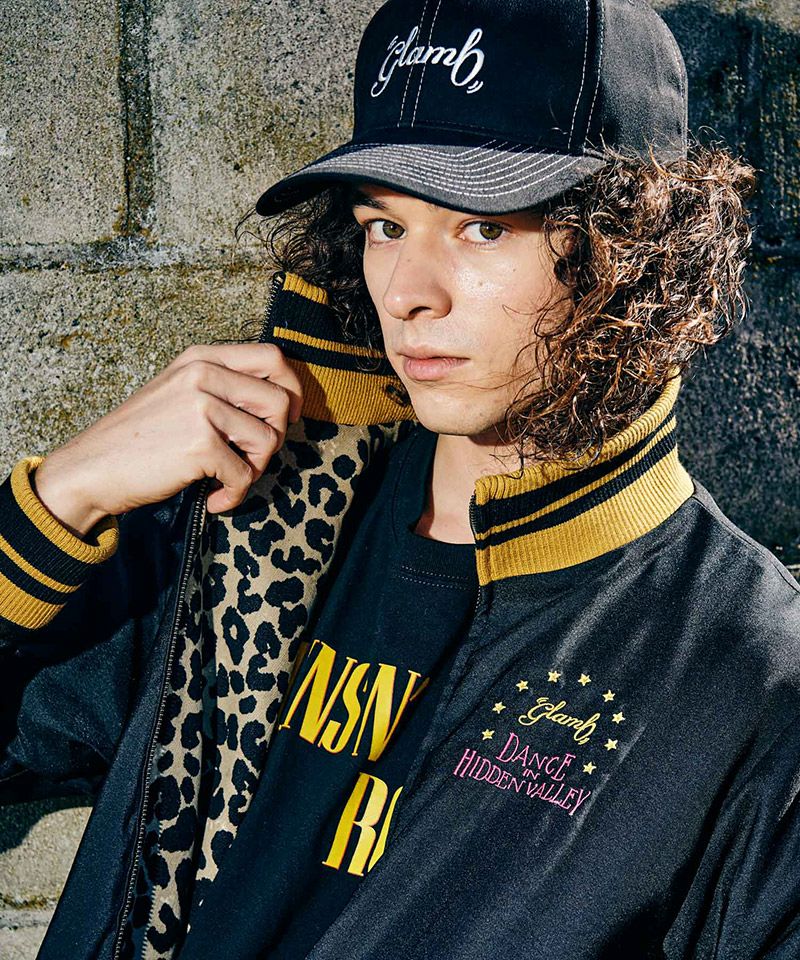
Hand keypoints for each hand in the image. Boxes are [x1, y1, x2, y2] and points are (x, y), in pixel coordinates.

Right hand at [32, 342, 303, 535]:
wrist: (91, 469)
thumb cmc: (141, 439)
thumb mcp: (179, 393)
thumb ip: (222, 388)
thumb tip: (283, 404)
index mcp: (201, 358)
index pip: (273, 358)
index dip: (292, 390)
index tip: (287, 418)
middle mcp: (202, 374)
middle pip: (279, 401)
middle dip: (276, 437)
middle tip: (251, 458)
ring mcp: (200, 407)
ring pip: (268, 440)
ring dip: (255, 469)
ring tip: (229, 479)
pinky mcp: (200, 444)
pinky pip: (244, 475)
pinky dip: (234, 495)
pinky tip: (215, 500)